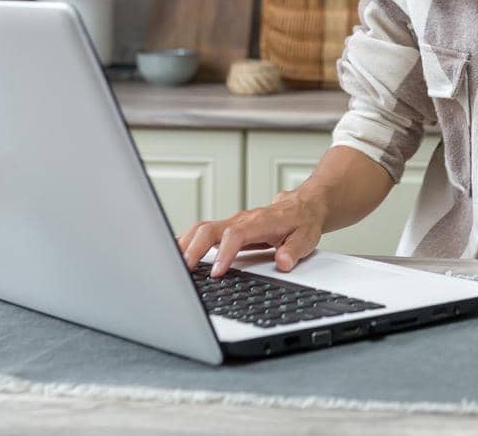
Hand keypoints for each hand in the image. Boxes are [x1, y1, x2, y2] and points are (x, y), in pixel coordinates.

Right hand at [177, 188, 327, 276]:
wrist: (306, 204)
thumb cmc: (304, 221)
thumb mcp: (307, 237)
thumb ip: (294, 250)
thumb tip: (283, 262)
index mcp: (260, 221)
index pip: (236, 234)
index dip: (225, 252)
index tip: (217, 272)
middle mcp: (242, 219)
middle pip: (209, 229)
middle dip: (193, 249)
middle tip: (182, 271)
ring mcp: (232, 223)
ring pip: (201, 229)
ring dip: (184, 245)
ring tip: (169, 265)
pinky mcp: (227, 228)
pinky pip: (202, 232)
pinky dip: (186, 242)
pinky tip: (174, 255)